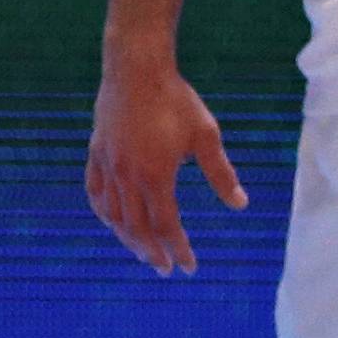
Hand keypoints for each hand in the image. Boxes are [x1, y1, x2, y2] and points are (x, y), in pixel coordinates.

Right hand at [88, 59, 247, 276]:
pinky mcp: (96, 154)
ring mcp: (108, 167)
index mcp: (155, 176)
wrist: (137, 68)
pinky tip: (113, 221)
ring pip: (114, 217)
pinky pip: (96, 195)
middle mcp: (127, 178)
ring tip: (143, 252)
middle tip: (165, 270)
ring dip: (129, 239)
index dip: (178, 249)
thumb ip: (221, 173)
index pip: (166, 226)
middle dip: (153, 253)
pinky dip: (105, 214)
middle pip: (137, 229)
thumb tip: (241, 205)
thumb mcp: (206, 135)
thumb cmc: (176, 100)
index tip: (189, 268)